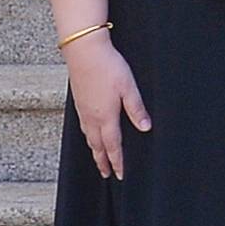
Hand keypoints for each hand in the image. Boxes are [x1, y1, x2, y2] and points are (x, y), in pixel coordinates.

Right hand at [62, 35, 150, 183]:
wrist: (83, 51)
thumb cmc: (108, 67)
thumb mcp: (129, 87)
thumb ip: (136, 109)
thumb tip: (145, 128)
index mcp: (105, 116)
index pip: (113, 145)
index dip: (117, 161)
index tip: (120, 174)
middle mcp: (91, 117)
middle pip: (97, 146)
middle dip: (103, 161)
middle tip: (108, 174)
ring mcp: (83, 111)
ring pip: (89, 137)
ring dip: (94, 151)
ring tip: (99, 160)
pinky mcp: (79, 103)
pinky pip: (83, 127)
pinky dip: (88, 138)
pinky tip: (90, 135)